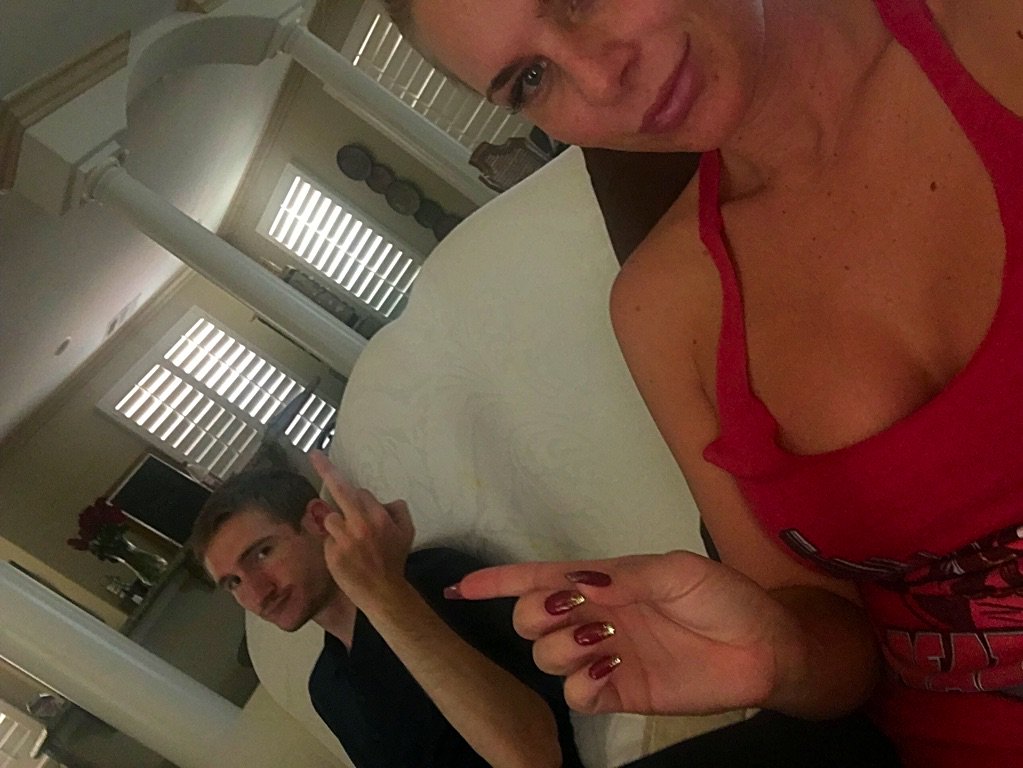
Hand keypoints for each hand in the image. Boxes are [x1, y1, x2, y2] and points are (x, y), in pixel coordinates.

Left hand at [309, 452, 415, 607]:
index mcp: (379, 516)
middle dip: (326, 469)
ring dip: (337, 525)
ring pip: (330, 518)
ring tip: (350, 542)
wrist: (382, 591)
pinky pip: (328, 539)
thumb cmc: (394, 560)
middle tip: (314, 455)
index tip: (356, 498)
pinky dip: (334, 545)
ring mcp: (344, 539)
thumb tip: (384, 500)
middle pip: (340, 490)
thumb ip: (398, 510)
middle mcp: (360, 524)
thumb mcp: (407, 532)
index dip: (360, 499)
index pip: (361, 493)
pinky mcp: (331, 553)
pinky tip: (346, 556)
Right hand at [453, 551, 804, 716]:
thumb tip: (576, 581)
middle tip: (574, 611)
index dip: (500, 581)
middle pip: (530, 616)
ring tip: (605, 641)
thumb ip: (626, 578)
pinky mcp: (618, 691)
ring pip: (544, 655)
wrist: (764, 649)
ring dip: (561, 645)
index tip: (461, 588)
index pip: (540, 577)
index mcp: (604, 581)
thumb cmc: (725, 598)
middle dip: (535, 611)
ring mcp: (603, 655)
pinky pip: (574, 694)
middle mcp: (594, 616)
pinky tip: (609, 669)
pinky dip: (578, 682)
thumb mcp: (678, 572)